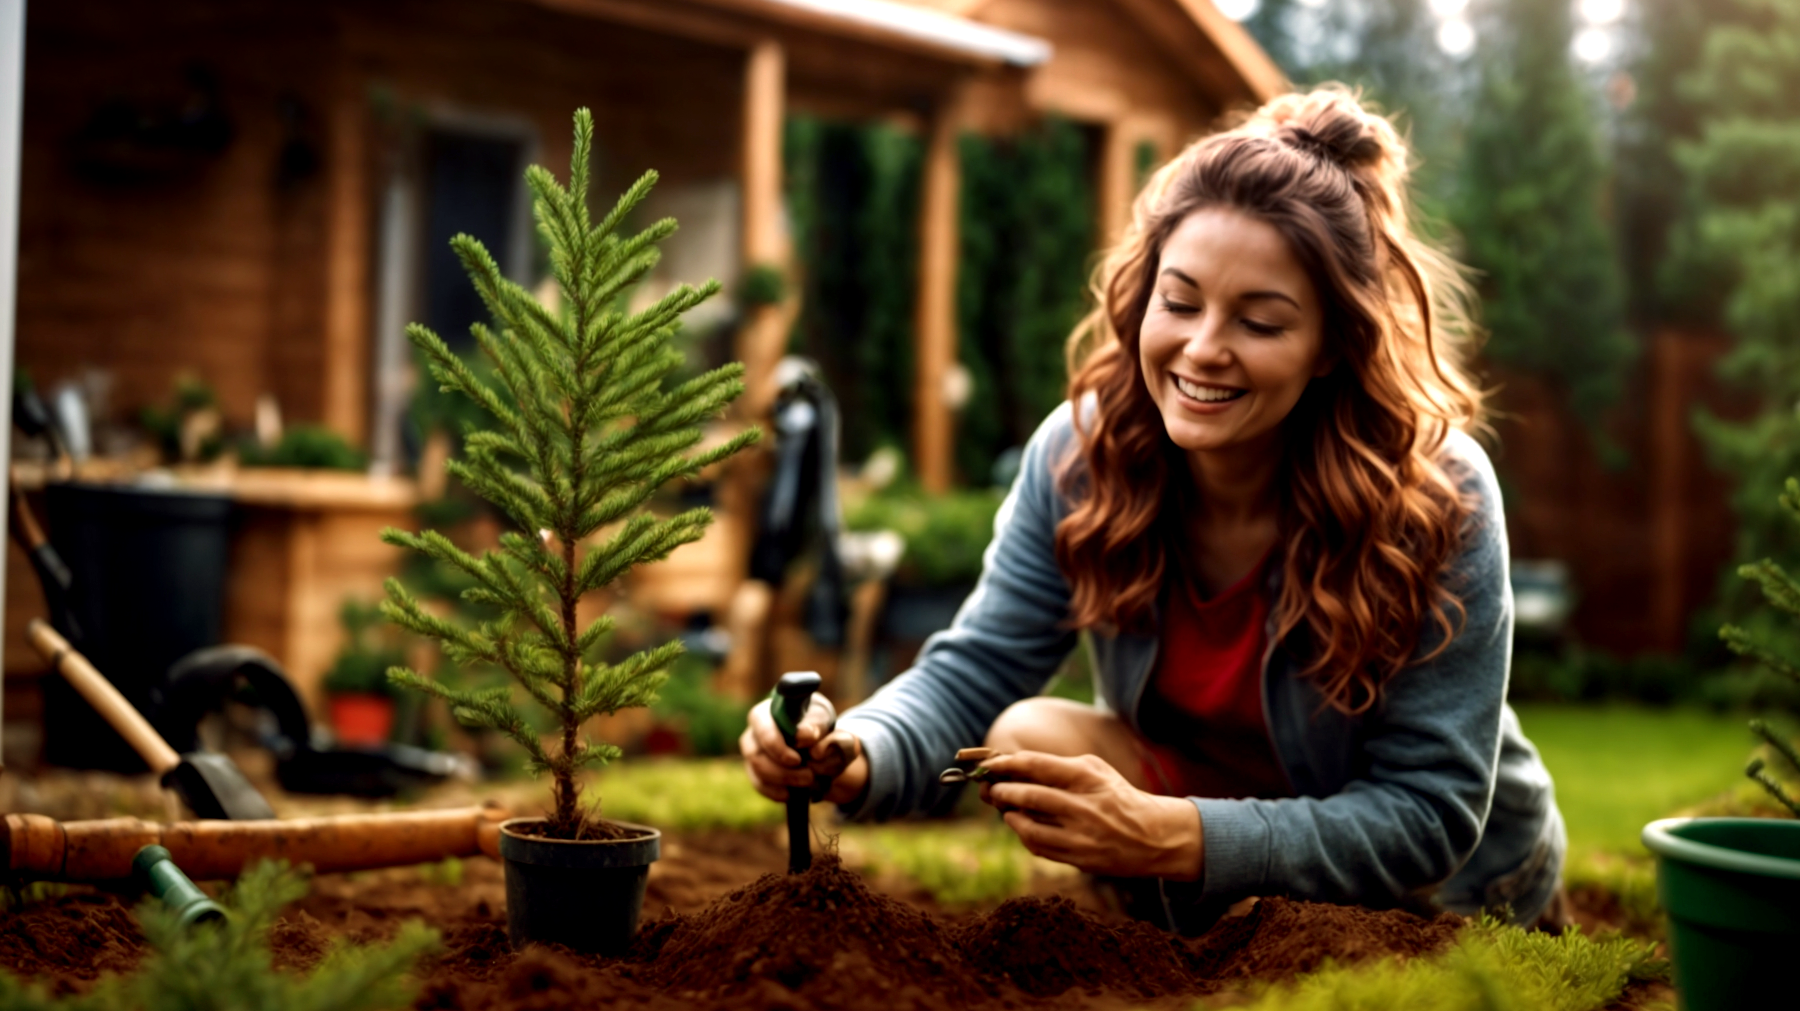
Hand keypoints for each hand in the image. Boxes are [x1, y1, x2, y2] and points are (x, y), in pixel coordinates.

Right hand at [740, 697, 868, 804]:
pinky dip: (776, 792)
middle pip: (755, 754)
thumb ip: (818, 725)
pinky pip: (760, 785)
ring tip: (808, 781)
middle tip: (809, 776)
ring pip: (758, 771)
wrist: (819, 741)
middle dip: (782, 770)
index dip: (778, 746)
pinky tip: (792, 793)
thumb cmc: (817, 725)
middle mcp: (754, 731)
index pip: (763, 728)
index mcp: (767, 712)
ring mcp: (752, 752)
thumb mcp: (824, 720)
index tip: (798, 759)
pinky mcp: (755, 771)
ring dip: (783, 780)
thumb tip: (806, 736)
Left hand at [980, 751, 1202, 880]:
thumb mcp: (1095, 770)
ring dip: (1009, 816)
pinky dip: (1024, 835)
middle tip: (990, 789)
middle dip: (1001, 792)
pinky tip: (1023, 826)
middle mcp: (1083, 806)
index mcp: (1087, 777)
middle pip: (1028, 796)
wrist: (1154, 837)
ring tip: (1006, 809)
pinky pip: (1039, 848)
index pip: (1035, 765)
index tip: (989, 766)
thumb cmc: (1117, 796)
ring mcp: (1081, 836)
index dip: (1005, 765)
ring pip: (1029, 827)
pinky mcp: (1079, 859)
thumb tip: (1013, 766)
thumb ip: (1057, 766)